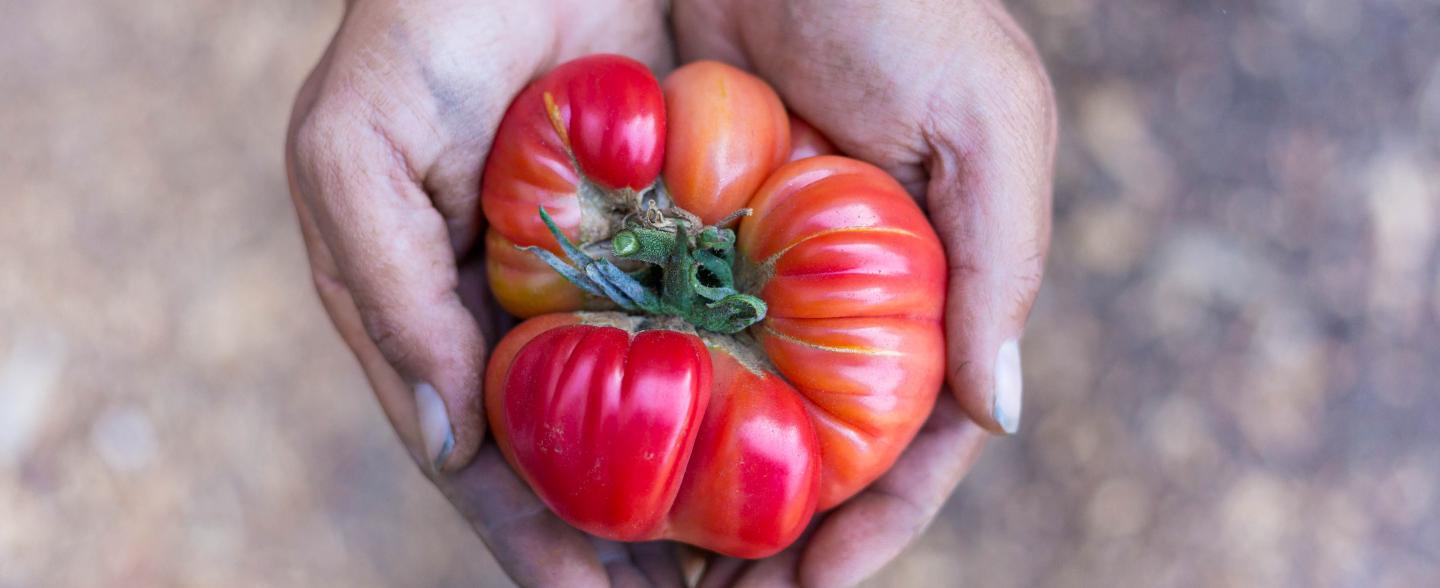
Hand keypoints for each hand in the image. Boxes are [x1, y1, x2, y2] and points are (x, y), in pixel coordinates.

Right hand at [285, 0, 687, 584]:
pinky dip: (730, 391)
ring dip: (682, 488)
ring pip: (641, 408)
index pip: (479, 457)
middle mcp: (516, 312)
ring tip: (741, 561)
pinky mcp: (668, 228)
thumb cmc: (419, 26)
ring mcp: (597, 275)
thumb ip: (386, 291)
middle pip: (570, 454)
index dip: (530, 539)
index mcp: (431, 316)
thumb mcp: (353, 151)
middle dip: (619, 539)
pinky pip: (703, 324)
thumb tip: (446, 442)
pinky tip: (774, 441)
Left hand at [671, 0, 1054, 583]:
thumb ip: (1000, 259)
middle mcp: (843, 293)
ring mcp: (760, 268)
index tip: (815, 585)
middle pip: (817, 444)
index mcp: (929, 284)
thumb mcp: (985, 119)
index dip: (878, 522)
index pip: (918, 435)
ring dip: (707, 489)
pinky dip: (647, 400)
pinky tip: (606, 454)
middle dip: (780, 533)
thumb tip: (1000, 413)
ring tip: (661, 562)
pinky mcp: (684, 230)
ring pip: (739, 407)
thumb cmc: (901, 3)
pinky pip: (664, 332)